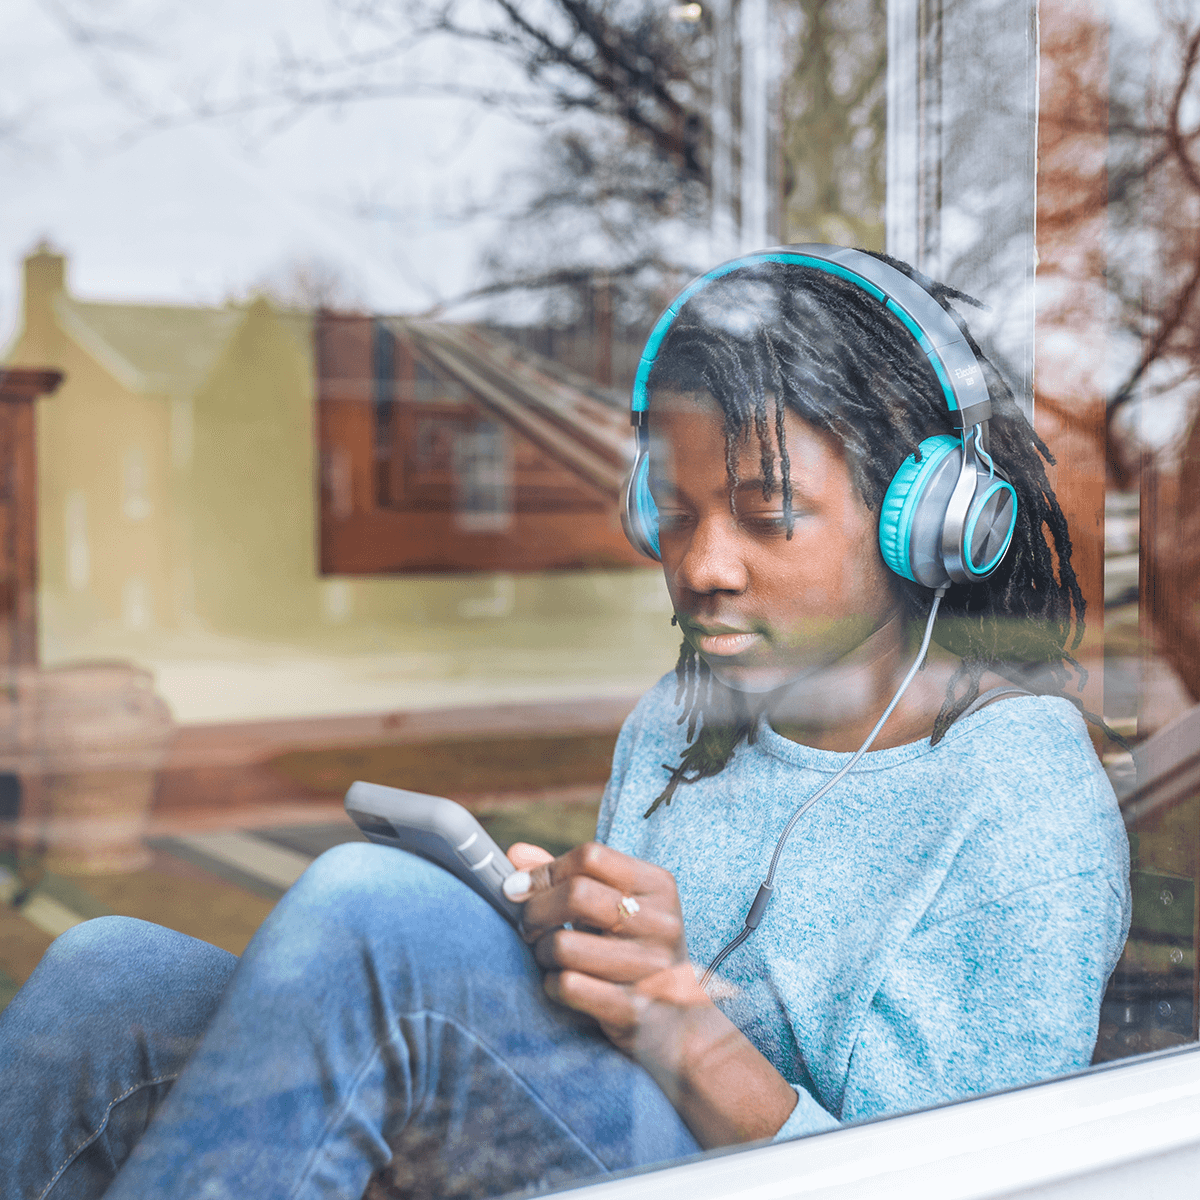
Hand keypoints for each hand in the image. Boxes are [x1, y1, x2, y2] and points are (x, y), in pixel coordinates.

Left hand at [503, 841, 709, 1061]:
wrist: (680, 1024)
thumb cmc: (634, 951)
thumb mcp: (614, 907)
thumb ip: (565, 877)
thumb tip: (516, 852)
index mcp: (658, 887)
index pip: (590, 856)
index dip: (546, 871)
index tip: (521, 888)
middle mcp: (660, 923)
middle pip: (576, 894)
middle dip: (535, 911)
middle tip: (528, 926)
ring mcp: (650, 968)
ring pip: (563, 945)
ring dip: (542, 952)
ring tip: (550, 957)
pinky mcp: (633, 1009)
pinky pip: (568, 986)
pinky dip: (552, 984)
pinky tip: (561, 984)